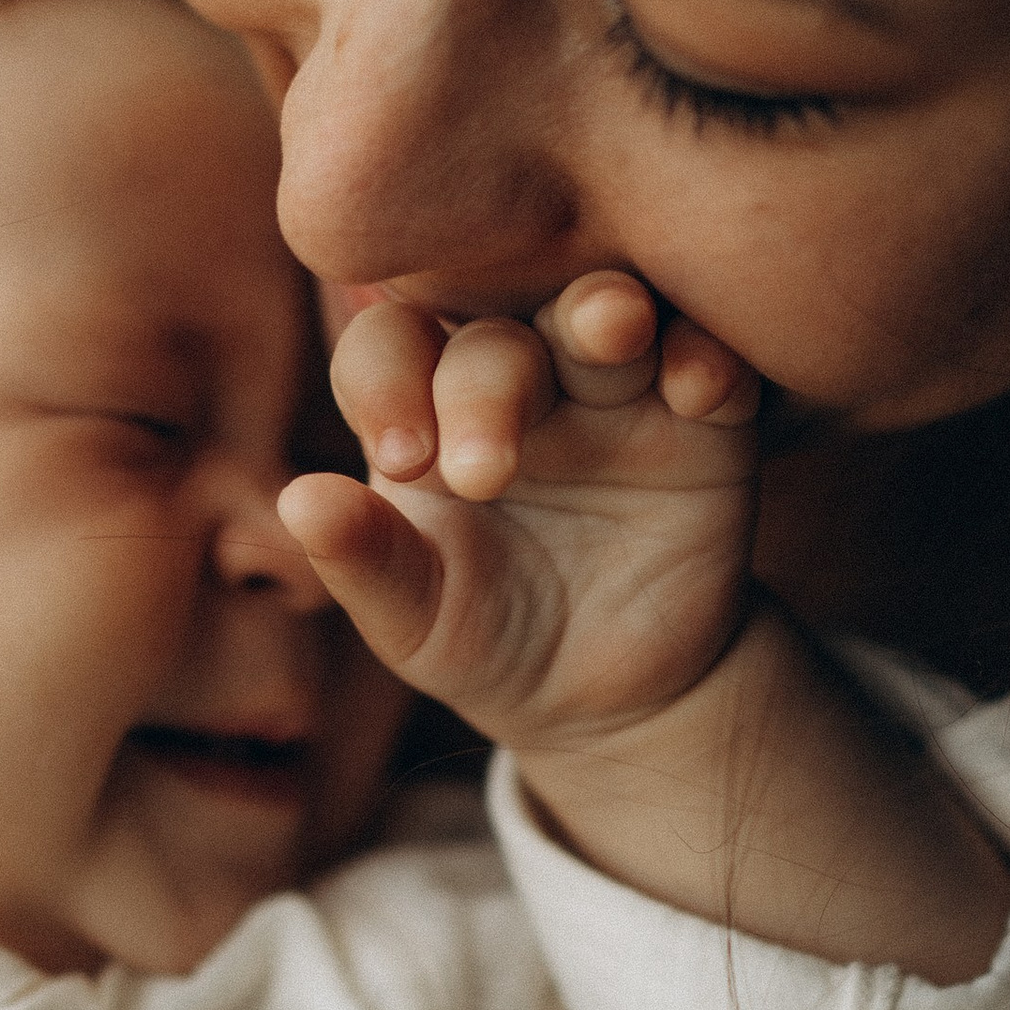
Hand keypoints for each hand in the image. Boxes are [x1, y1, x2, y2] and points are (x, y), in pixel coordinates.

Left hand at [279, 272, 760, 756]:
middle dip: (490, 380)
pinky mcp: (704, 420)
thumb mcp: (418, 622)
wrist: (614, 699)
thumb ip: (365, 563)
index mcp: (428, 406)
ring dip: (606, 310)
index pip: (391, 346)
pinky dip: (707, 357)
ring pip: (605, 312)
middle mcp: (518, 376)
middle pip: (495, 329)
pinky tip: (699, 392)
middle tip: (487, 470)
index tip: (401, 460)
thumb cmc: (492, 643)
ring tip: (611, 330)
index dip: (388, 381)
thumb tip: (298, 502)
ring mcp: (613, 388)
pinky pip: (711, 358)